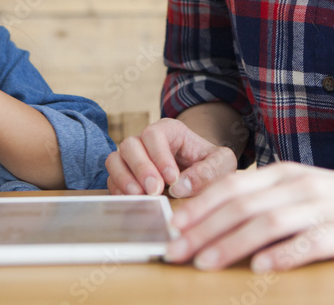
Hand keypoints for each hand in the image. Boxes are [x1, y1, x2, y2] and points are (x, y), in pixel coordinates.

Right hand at [105, 118, 235, 197]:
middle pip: (130, 145)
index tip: (172, 178)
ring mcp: (133, 159)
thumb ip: (209, 171)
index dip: (159, 155)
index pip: (154, 134)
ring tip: (139, 196)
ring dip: (124, 179)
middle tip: (155, 190)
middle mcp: (146, 141)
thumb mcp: (221, 163)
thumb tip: (180, 187)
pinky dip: (118, 191)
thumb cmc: (212, 164)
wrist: (204, 174)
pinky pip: (112, 179)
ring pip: (115, 160)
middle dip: (141, 168)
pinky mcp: (126, 177)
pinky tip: (132, 202)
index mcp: (169, 131)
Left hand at [165, 162, 333, 271]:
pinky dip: (281, 255)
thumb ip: (263, 198)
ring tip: (204, 263)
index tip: (171, 227)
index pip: (230, 187)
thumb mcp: (299, 188)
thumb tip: (216, 218)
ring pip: (266, 224)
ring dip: (230, 244)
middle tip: (173, 252)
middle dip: (201, 230)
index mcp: (282, 174)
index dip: (198, 207)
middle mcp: (296, 186)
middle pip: (240, 206)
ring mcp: (319, 208)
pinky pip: (307, 243)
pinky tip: (260, 268)